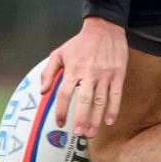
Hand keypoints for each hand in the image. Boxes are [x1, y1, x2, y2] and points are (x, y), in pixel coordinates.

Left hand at [40, 17, 127, 138]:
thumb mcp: (60, 53)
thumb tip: (43, 92)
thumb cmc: (80, 43)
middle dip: (81, 119)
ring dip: (96, 118)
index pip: (65, 93)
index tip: (60, 123)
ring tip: (92, 133)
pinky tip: (110, 121)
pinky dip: (114, 109)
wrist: (104, 28)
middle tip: (78, 133)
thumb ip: (49, 72)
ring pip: (101, 100)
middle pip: (84, 100)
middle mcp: (89, 73)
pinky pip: (116, 94)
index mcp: (73, 69)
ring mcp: (105, 74)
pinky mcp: (118, 74)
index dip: (62, 110)